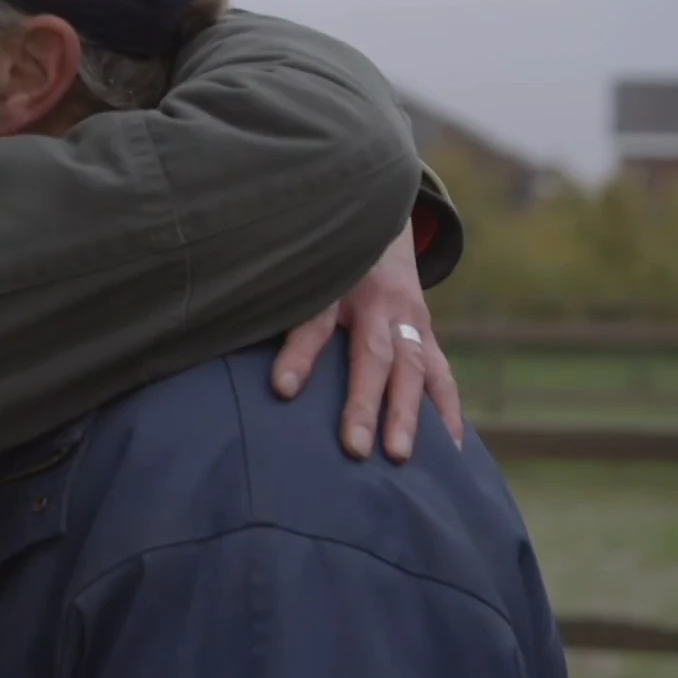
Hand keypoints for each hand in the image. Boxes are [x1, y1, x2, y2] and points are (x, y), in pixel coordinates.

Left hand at [271, 222, 463, 462]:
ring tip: (399, 456)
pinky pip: (441, 374)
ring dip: (407, 415)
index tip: (281, 389)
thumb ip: (275, 302)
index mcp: (335, 283)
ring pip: (413, 368)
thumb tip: (227, 341)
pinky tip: (450, 449)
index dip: (299, 355)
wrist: (376, 220)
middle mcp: (377, 303)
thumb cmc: (321, 259)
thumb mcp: (298, 270)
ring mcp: (409, 319)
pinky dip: (447, 411)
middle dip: (363, 403)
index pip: (315, 321)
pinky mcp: (426, 334)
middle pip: (372, 355)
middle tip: (354, 448)